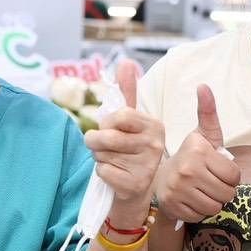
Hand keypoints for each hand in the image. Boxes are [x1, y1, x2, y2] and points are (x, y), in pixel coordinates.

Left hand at [83, 60, 164, 215]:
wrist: (135, 189)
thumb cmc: (128, 149)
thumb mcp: (129, 120)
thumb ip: (127, 91)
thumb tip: (127, 61)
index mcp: (155, 126)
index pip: (119, 115)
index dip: (107, 122)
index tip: (111, 128)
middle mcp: (155, 145)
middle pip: (106, 136)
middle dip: (95, 141)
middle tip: (103, 146)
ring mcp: (147, 166)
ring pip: (102, 153)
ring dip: (98, 156)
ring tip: (111, 159)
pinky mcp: (135, 184)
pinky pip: (102, 171)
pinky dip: (101, 172)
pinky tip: (115, 174)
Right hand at [157, 85, 240, 223]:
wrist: (160, 178)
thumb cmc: (190, 157)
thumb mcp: (202, 135)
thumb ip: (208, 112)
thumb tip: (203, 86)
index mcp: (198, 152)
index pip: (234, 176)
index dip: (230, 176)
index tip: (218, 171)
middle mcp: (187, 170)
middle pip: (227, 193)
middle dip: (223, 191)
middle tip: (211, 183)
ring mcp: (178, 190)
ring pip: (215, 207)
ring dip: (213, 202)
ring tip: (202, 192)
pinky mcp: (173, 207)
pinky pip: (201, 216)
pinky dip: (199, 211)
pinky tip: (192, 200)